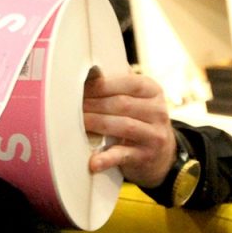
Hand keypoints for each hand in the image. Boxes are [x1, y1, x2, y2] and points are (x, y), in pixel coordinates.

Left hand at [82, 70, 175, 187]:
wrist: (161, 154)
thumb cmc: (137, 118)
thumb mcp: (136, 97)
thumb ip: (116, 84)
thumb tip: (89, 70)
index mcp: (152, 90)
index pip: (127, 82)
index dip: (100, 85)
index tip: (78, 87)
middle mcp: (158, 111)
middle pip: (121, 104)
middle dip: (92, 104)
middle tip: (69, 106)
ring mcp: (155, 135)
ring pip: (123, 126)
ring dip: (95, 123)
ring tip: (76, 123)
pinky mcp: (146, 156)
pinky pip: (123, 155)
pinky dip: (106, 158)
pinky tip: (92, 161)